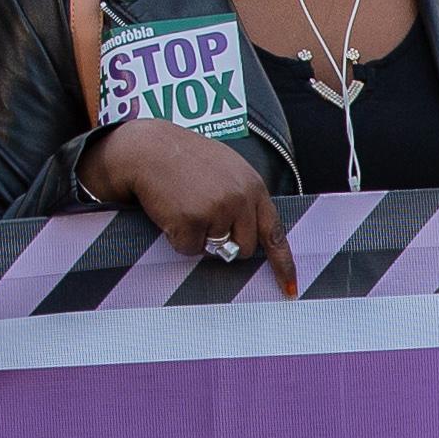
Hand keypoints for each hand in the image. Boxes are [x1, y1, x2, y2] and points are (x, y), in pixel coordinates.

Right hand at [88, 116, 300, 294]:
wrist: (148, 148)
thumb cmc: (184, 160)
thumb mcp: (227, 170)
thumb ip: (243, 199)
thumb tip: (245, 239)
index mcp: (253, 186)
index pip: (275, 232)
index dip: (283, 264)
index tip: (290, 289)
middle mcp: (241, 198)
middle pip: (245, 248)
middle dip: (227, 244)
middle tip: (203, 219)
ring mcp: (218, 209)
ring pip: (215, 251)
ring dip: (198, 237)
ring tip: (184, 206)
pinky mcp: (193, 220)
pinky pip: (189, 249)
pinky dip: (177, 238)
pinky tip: (171, 212)